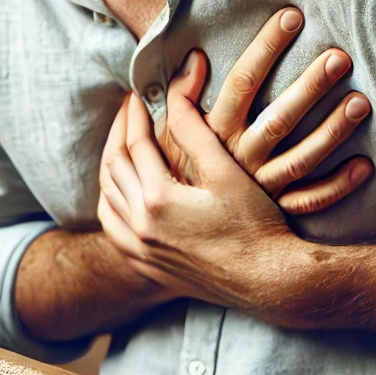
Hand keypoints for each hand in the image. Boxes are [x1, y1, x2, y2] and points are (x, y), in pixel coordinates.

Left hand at [97, 86, 306, 310]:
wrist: (268, 281)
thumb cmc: (255, 225)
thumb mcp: (226, 171)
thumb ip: (194, 130)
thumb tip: (176, 93)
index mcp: (157, 201)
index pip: (135, 144)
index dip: (136, 114)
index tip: (139, 93)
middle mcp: (141, 227)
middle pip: (113, 168)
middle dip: (118, 134)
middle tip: (129, 111)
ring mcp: (141, 250)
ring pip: (106, 200)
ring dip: (111, 168)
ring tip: (122, 145)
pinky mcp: (148, 266)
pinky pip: (113, 230)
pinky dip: (111, 204)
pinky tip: (122, 194)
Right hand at [156, 7, 373, 214]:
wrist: (179, 229)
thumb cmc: (183, 168)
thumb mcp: (173, 133)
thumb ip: (180, 95)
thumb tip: (195, 55)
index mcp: (213, 134)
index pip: (240, 82)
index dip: (265, 48)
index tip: (292, 16)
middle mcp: (238, 160)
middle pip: (277, 119)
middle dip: (309, 87)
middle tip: (338, 58)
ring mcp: (260, 189)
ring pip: (300, 159)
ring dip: (332, 132)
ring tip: (361, 103)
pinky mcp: (277, 214)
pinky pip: (310, 201)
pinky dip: (338, 186)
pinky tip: (364, 165)